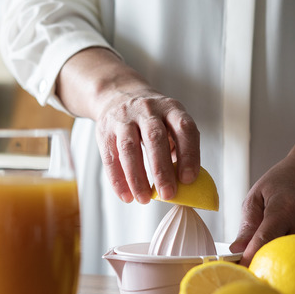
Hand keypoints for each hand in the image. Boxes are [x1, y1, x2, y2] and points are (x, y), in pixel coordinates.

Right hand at [57, 48, 199, 202]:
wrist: (118, 95)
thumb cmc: (152, 118)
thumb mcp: (170, 122)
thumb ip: (177, 147)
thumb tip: (183, 184)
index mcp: (171, 109)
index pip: (184, 129)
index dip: (189, 154)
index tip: (188, 179)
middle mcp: (148, 110)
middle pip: (155, 139)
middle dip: (162, 170)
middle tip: (168, 194)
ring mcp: (124, 118)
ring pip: (130, 148)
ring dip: (137, 178)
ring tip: (144, 199)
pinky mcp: (105, 130)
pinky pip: (111, 158)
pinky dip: (118, 180)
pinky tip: (126, 196)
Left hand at [230, 100, 294, 264]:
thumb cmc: (283, 182)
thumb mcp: (257, 196)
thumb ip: (247, 225)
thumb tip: (236, 251)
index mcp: (285, 208)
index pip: (265, 241)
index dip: (251, 258)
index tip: (241, 271)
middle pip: (281, 254)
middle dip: (267, 260)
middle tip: (255, 260)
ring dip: (284, 257)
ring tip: (279, 242)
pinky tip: (294, 239)